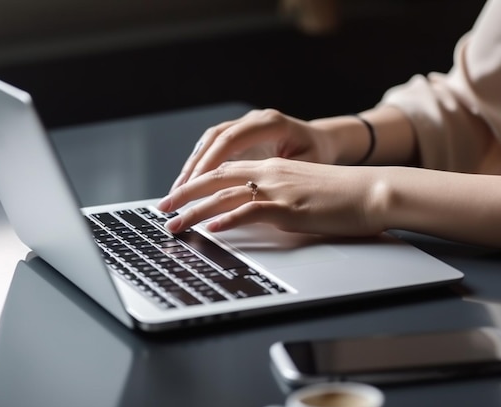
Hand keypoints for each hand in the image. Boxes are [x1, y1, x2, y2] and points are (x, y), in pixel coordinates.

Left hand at [158, 157, 384, 236]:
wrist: (372, 191)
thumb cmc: (341, 196)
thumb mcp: (301, 192)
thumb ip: (274, 199)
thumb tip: (251, 214)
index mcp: (272, 168)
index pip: (224, 171)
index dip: (196, 183)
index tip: (177, 197)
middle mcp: (270, 174)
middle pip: (216, 179)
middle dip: (185, 195)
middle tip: (162, 209)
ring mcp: (279, 189)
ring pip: (226, 195)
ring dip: (196, 211)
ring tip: (175, 225)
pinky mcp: (291, 208)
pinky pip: (252, 210)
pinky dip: (229, 219)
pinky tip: (213, 229)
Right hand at [170, 109, 340, 190]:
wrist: (323, 139)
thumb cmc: (317, 154)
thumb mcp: (307, 165)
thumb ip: (282, 175)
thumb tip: (256, 194)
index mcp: (271, 123)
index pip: (233, 139)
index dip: (211, 161)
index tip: (196, 183)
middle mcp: (254, 119)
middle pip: (214, 138)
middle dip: (194, 166)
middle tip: (178, 191)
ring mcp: (244, 124)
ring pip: (209, 141)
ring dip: (192, 166)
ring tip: (178, 190)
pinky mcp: (239, 134)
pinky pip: (213, 146)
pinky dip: (200, 164)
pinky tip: (189, 184)